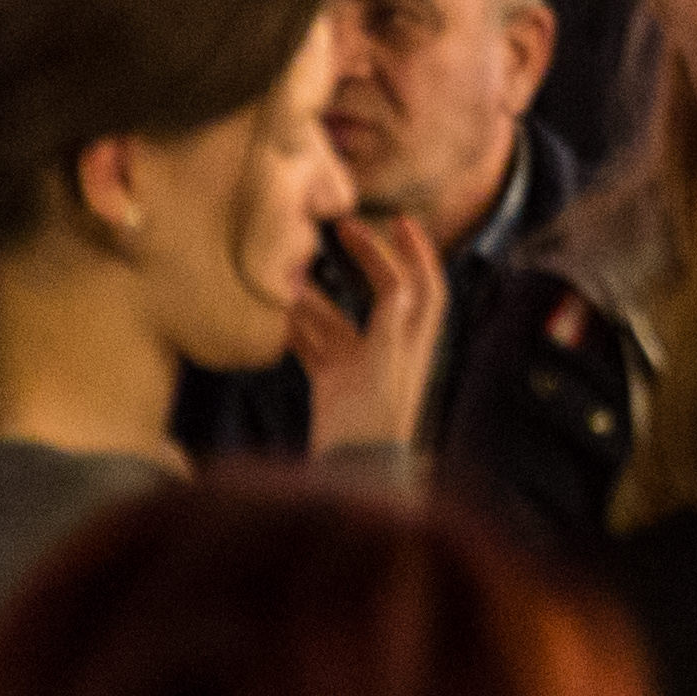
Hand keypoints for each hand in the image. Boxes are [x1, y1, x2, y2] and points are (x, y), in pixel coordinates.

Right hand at [287, 209, 447, 457]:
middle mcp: (391, 348)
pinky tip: (274, 313)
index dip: (415, 251)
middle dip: (368, 259)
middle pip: (384, 292)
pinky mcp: (332, 384)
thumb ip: (393, 325)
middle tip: (344, 227)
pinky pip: (313, 346)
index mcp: (414, 342)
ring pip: (337, 318)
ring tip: (289, 273)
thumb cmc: (377, 422)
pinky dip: (295, 328)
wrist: (355, 475)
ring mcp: (360, 365)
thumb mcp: (388, 366)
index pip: (422, 285)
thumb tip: (397, 285)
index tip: (397, 220)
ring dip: (314, 297)